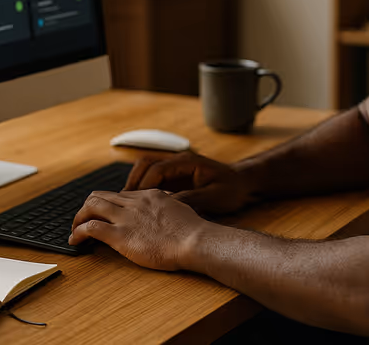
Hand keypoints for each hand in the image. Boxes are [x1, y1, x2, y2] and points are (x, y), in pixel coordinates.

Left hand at [69, 189, 210, 270]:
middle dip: (88, 207)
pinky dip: (78, 232)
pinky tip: (75, 240)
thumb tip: (166, 208)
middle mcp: (134, 202)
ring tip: (74, 229)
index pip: (120, 195)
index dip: (108, 205)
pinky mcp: (120, 236)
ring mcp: (126, 218)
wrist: (194, 240)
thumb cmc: (193, 231)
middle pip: (100, 196)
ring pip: (91, 206)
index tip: (105, 214)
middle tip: (84, 219)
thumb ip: (168, 206)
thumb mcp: (180, 208)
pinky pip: (91, 228)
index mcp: (149, 195)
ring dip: (79, 217)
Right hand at [124, 151, 256, 214]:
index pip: (157, 169)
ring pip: (146, 170)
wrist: (244, 184)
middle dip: (133, 181)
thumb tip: (168, 206)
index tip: (134, 200)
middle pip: (146, 164)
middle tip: (124, 202)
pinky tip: (140, 206)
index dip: (143, 184)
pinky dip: (144, 189)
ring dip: (136, 184)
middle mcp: (178, 161)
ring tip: (128, 204)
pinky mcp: (176, 178)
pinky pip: (153, 179)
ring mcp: (176, 168)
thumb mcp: (214, 198)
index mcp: (187, 162)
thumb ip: (191, 200)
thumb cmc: (232, 189)